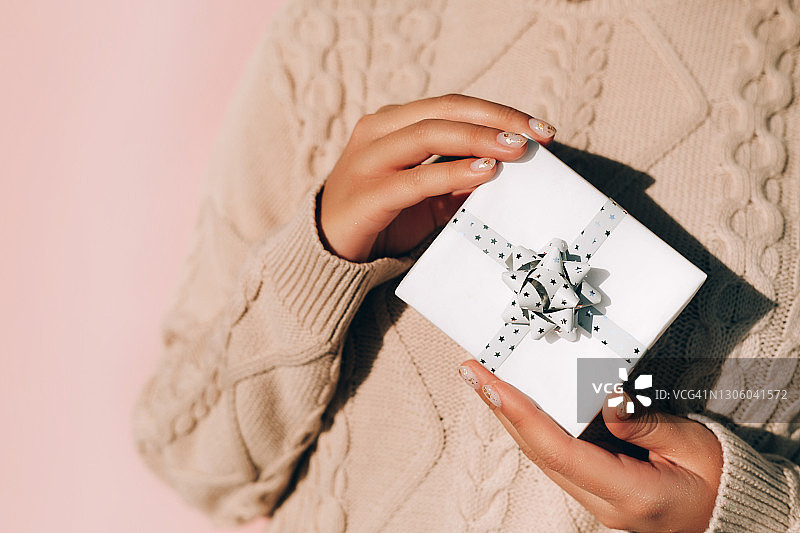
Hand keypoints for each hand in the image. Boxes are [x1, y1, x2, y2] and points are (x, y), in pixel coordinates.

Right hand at [319, 94, 556, 261]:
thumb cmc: (382, 218)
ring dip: (478, 139)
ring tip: (516, 150)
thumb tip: (508, 171)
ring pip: (428, 134)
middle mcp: (378, 132)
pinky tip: (485, 173)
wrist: (328, 251)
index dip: (498, 112)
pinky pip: (415, 179)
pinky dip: (452, 173)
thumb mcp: (426, 196)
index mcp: (392, 124)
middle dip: (496, 120)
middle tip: (537, 136)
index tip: (540, 128)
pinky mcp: (367, 194)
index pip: (452, 106)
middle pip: (444, 111)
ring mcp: (368, 160)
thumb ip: (458, 180)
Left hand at [458, 361, 722, 532]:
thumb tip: (604, 399)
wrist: (730, 512)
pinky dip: (531, 424)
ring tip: (484, 379)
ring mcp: (596, 497)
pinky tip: (516, 401)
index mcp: (629, 493)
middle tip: (472, 370)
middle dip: (500, 408)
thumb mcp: (694, 445)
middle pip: (538, 452)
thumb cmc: (720, 479)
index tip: (490, 383)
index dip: (520, 414)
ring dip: (510, 415)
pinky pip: (555, 453)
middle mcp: (603, 500)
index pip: (559, 450)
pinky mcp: (596, 486)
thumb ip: (648, 422)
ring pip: (541, 454)